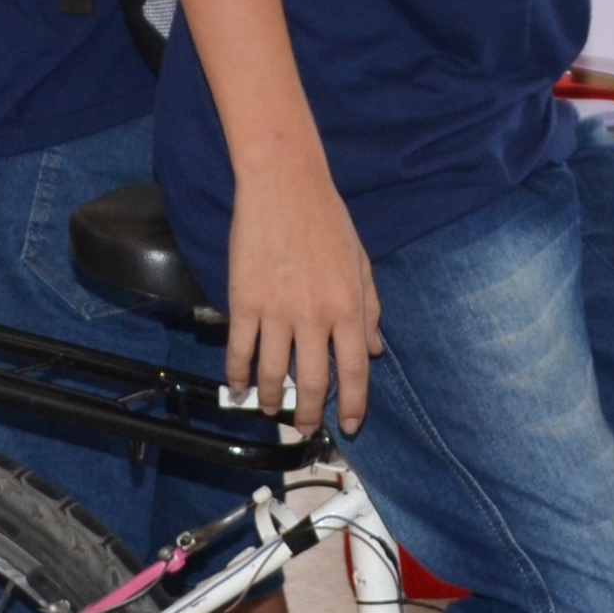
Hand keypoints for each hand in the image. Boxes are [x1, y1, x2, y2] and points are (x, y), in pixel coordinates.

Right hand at [222, 163, 380, 434]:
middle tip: (306, 428)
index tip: (349, 425)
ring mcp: (277, 311)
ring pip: (274, 373)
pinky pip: (240, 349)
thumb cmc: (327, 219)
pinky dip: (238, 374)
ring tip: (270, 410)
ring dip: (273, 399)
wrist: (284, 184)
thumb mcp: (361, 264)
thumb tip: (376, 350)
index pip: (354, 371)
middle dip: (310, 413)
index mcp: (349, 307)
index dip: (353, 405)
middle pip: (313, 382)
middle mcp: (315, 316)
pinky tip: (238, 387)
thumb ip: (370, 310)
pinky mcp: (244, 301)